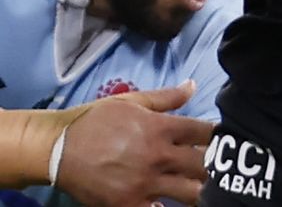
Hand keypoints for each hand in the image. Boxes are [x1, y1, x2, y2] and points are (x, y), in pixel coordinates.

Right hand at [55, 82, 213, 206]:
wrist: (55, 149)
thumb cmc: (94, 121)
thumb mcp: (131, 102)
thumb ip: (166, 97)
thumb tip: (193, 85)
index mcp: (161, 128)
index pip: (207, 132)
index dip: (220, 136)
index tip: (226, 140)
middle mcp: (158, 156)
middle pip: (206, 165)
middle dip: (217, 166)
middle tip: (222, 167)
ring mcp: (144, 183)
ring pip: (191, 192)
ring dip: (201, 189)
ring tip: (208, 188)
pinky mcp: (128, 204)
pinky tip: (173, 202)